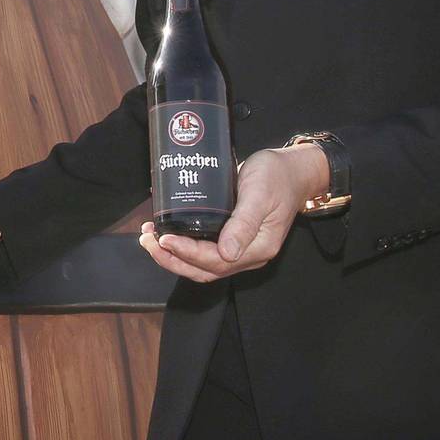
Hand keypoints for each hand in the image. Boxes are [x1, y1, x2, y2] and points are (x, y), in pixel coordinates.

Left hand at [138, 144, 328, 282]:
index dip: (187, 253)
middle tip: (147, 240)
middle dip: (172, 259)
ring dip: (173, 255)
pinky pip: (204, 250)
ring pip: (201, 263)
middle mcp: (247, 254)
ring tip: (149, 237)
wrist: (293, 170)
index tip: (164, 238)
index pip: (215, 261)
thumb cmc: (277, 177)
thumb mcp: (260, 194)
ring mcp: (240, 248)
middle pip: (204, 269)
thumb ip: (244, 223)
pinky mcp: (232, 237)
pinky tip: (165, 230)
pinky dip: (182, 245)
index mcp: (258, 248)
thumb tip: (227, 253)